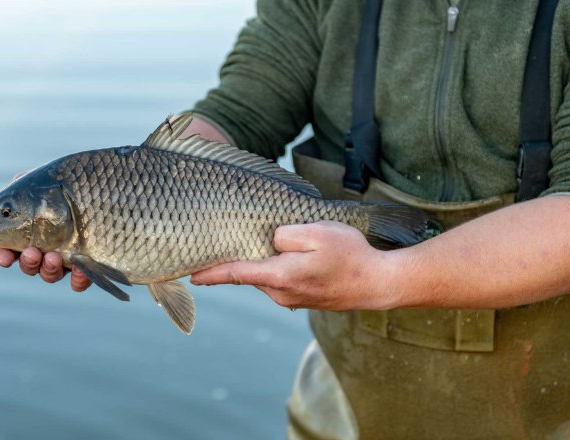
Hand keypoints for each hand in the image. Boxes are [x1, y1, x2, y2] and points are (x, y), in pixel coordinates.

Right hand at [0, 172, 91, 290]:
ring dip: (48, 269)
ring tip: (53, 257)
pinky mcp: (88, 266)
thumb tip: (16, 182)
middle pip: (29, 265)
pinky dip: (78, 279)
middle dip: (27, 262)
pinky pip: (80, 281)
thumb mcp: (50, 179)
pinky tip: (80, 269)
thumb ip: (28, 182)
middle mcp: (45, 247)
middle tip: (32, 253)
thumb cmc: (76, 182)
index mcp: (30, 231)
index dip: (4, 256)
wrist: (111, 188)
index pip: (10, 249)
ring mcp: (66, 258)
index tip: (4, 257)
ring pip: (50, 274)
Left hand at [190, 221, 398, 310]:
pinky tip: (291, 257)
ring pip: (266, 276)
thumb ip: (286, 234)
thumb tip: (271, 239)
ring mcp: (291, 299)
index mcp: (280, 276)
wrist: (378, 284)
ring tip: (270, 246)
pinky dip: (277, 269)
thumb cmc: (350, 256)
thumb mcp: (318, 232)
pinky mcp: (302, 299)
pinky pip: (280, 281)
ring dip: (263, 263)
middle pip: (249, 273)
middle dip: (238, 260)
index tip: (191, 275)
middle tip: (225, 242)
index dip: (211, 274)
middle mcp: (280, 293)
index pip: (236, 274)